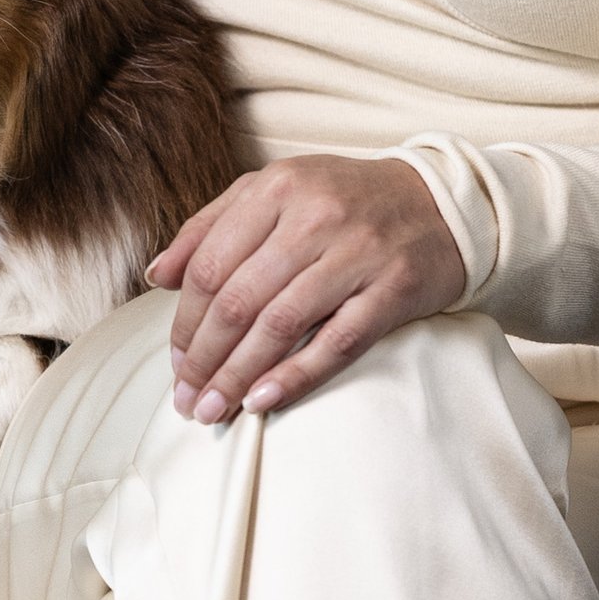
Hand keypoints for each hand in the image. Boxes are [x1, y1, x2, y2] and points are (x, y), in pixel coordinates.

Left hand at [147, 155, 464, 424]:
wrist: (441, 204)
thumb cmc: (344, 202)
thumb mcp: (276, 193)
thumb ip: (212, 226)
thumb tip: (157, 275)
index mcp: (278, 187)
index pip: (211, 264)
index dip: (185, 321)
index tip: (175, 362)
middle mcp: (315, 216)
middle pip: (239, 299)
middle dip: (203, 359)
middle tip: (186, 400)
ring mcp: (357, 252)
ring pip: (279, 324)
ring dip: (237, 376)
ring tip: (213, 411)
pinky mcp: (393, 289)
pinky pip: (336, 342)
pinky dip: (295, 376)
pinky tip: (262, 401)